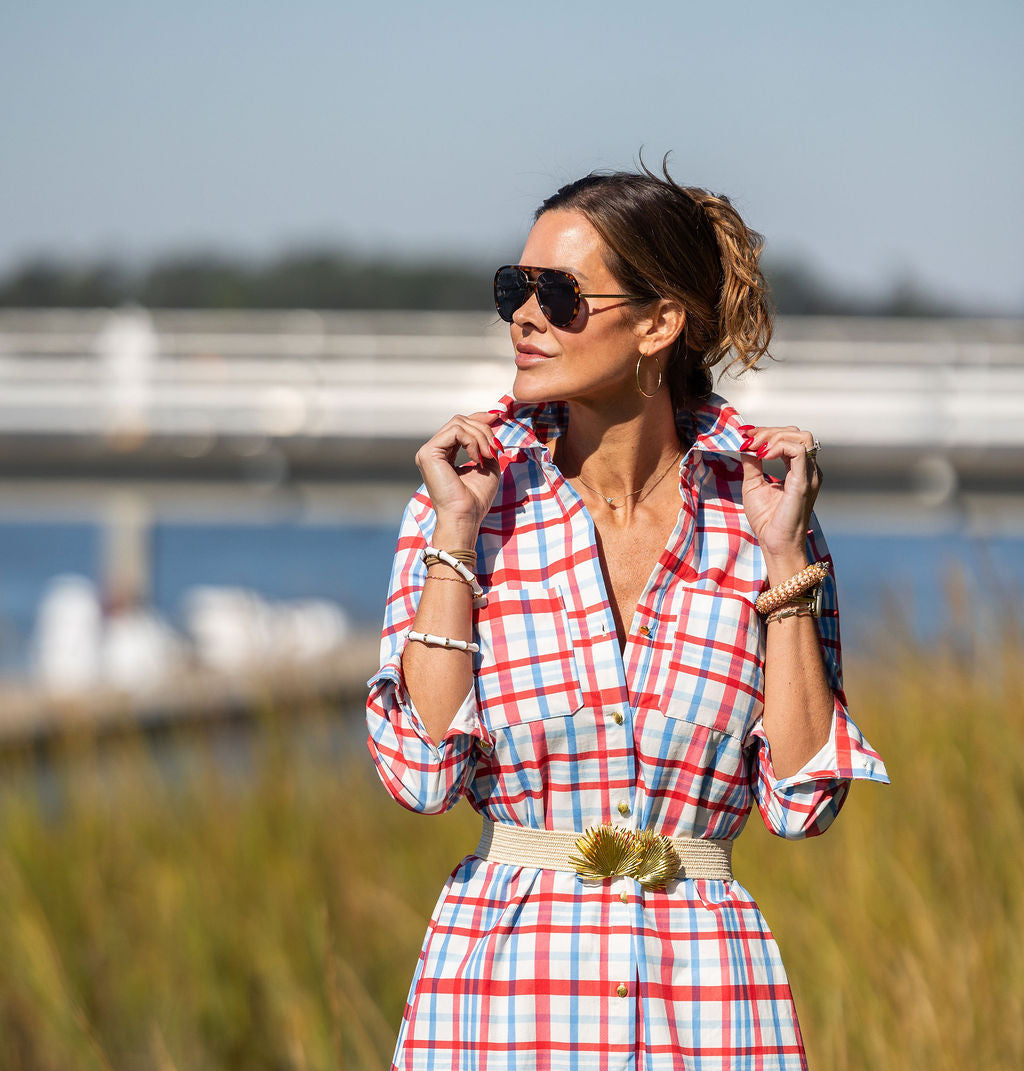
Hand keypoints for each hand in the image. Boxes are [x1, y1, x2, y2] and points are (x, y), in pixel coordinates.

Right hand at [414, 411, 503, 540]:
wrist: (466, 517)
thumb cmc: (476, 499)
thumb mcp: (487, 464)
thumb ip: (486, 443)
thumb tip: (490, 417)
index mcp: (443, 454)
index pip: (459, 426)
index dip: (478, 418)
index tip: (496, 418)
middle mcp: (432, 451)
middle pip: (460, 421)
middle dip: (483, 430)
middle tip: (495, 449)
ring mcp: (427, 451)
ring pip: (458, 424)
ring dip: (480, 436)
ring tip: (488, 455)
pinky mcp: (428, 453)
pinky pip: (456, 432)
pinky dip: (472, 441)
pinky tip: (477, 458)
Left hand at [738, 425, 821, 577]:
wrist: (774, 543)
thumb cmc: (767, 520)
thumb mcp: (753, 484)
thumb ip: (752, 463)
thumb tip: (745, 444)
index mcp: (798, 470)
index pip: (789, 438)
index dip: (766, 432)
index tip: (745, 435)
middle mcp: (808, 470)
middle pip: (796, 433)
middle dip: (769, 432)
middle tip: (748, 441)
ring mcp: (809, 475)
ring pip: (801, 438)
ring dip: (774, 437)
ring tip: (756, 449)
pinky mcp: (804, 482)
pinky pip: (798, 452)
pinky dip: (779, 447)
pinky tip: (763, 456)